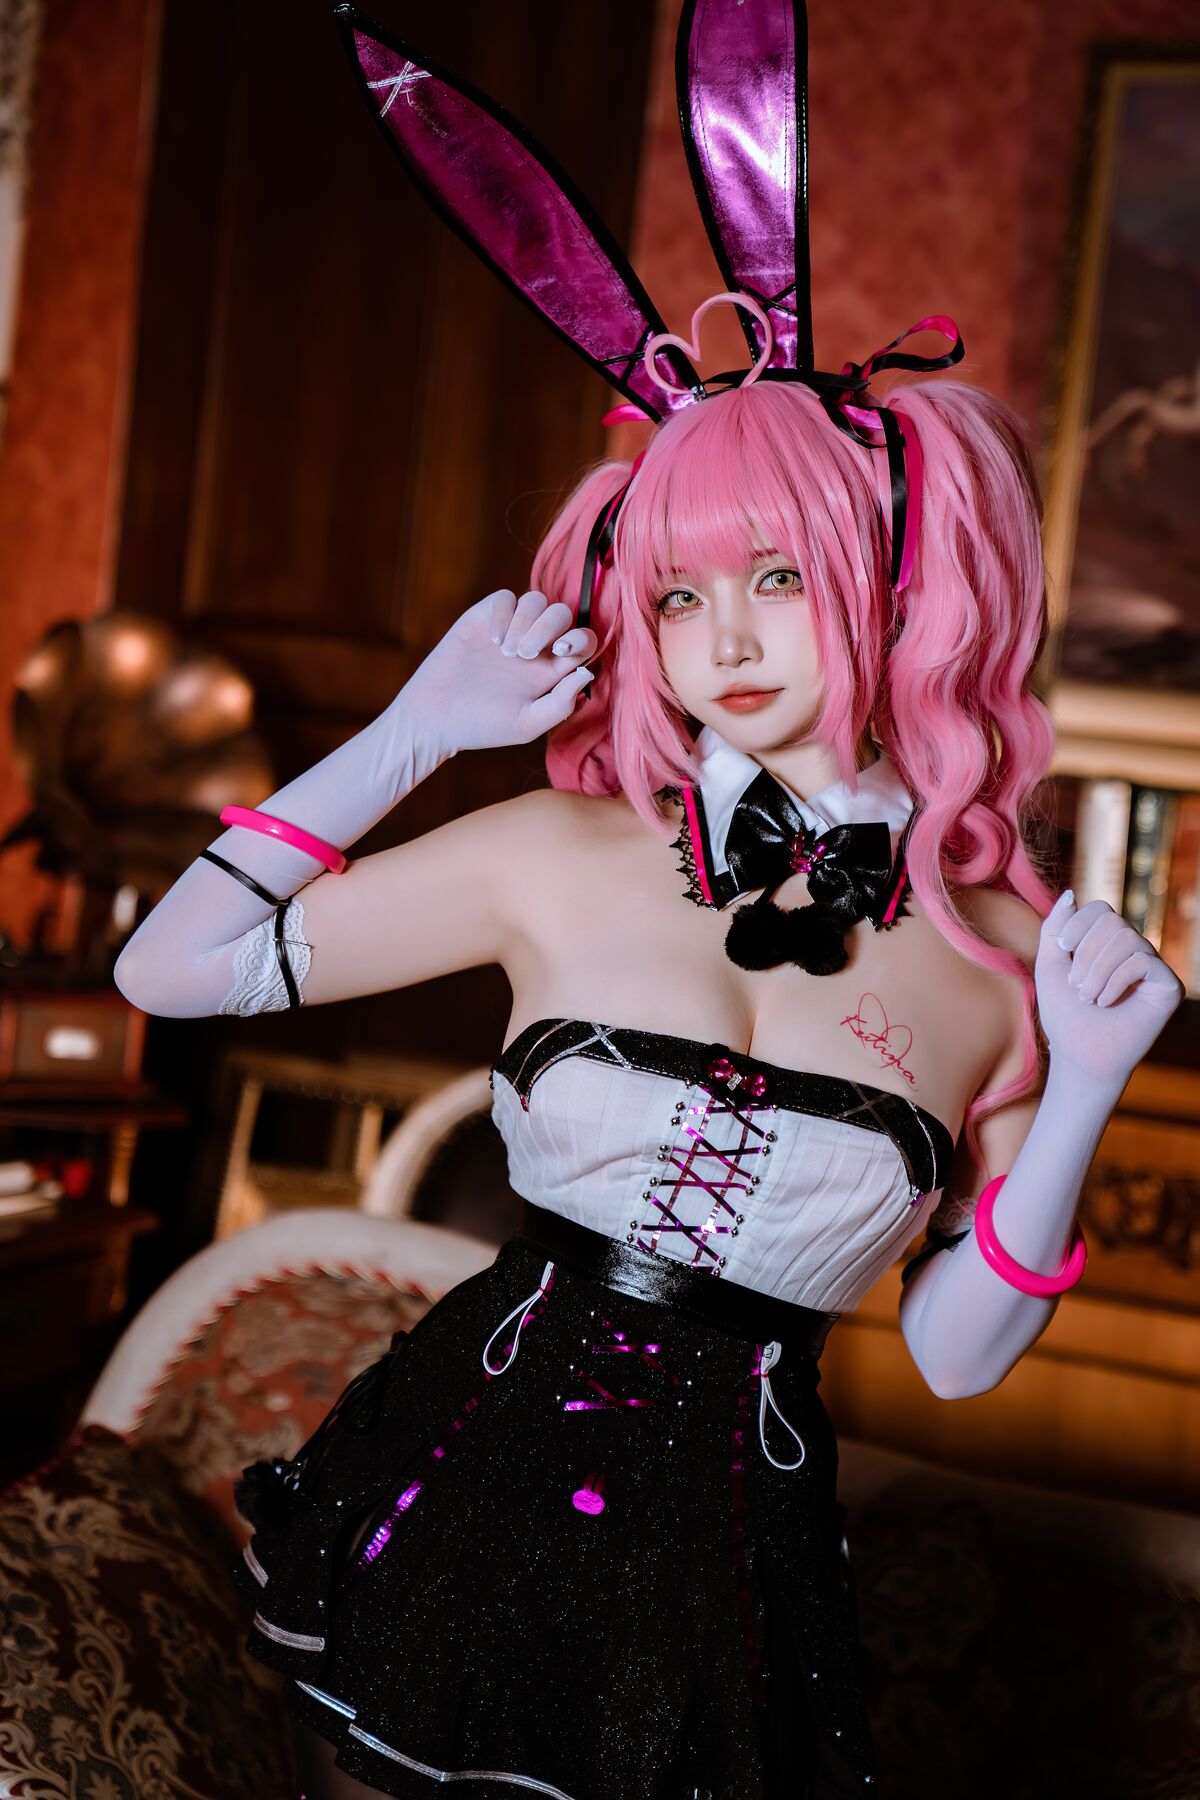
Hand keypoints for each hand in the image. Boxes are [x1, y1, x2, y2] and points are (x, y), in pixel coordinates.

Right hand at [403, 590, 598, 754]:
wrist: (436, 718)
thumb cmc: (483, 726)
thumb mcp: (527, 724)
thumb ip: (561, 703)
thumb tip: (586, 672)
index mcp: (551, 670)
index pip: (582, 641)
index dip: (582, 639)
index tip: (563, 651)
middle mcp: (535, 645)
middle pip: (561, 613)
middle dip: (550, 627)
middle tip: (527, 654)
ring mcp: (509, 629)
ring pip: (536, 600)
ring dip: (527, 622)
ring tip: (507, 652)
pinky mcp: (483, 618)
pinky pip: (505, 598)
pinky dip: (504, 614)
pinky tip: (493, 641)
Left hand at [1035, 890, 1183, 1090]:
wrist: (1079, 1055)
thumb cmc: (1065, 1015)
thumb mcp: (1051, 966)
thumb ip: (1056, 929)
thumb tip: (1071, 893)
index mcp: (1108, 944)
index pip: (1101, 909)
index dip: (1079, 923)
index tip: (1063, 948)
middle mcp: (1135, 950)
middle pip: (1112, 920)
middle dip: (1086, 953)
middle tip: (1076, 986)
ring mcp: (1153, 966)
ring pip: (1126, 938)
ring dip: (1097, 970)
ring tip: (1089, 998)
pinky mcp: (1168, 985)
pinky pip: (1142, 960)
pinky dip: (1116, 982)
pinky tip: (1106, 1003)